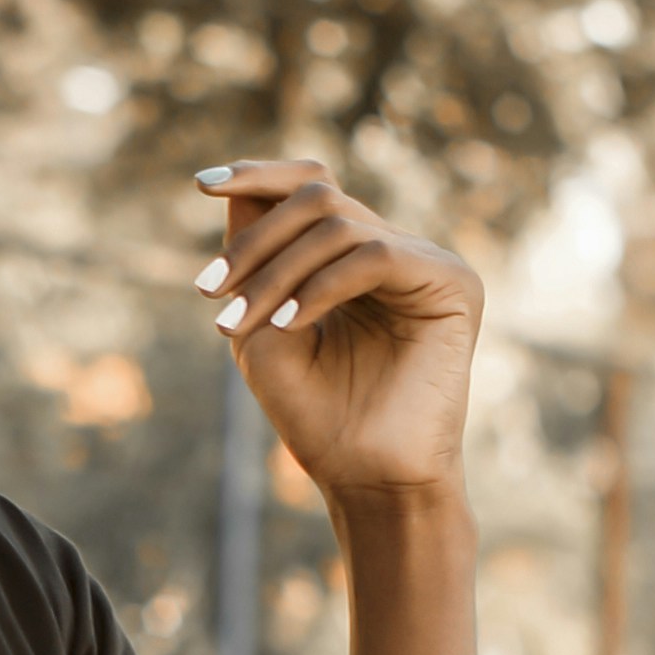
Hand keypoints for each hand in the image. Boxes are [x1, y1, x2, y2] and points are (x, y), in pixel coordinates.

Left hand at [193, 155, 480, 510]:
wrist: (366, 479)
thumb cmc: (316, 416)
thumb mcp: (261, 328)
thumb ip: (253, 259)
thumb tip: (236, 187)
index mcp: (351, 259)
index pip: (312, 187)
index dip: (260, 175)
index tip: (201, 186)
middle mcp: (392, 251)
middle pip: (318, 197)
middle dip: (255, 240)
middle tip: (210, 291)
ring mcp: (426, 264)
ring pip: (337, 225)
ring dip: (276, 272)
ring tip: (239, 324)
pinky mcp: (453, 284)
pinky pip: (375, 255)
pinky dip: (322, 286)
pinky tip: (289, 323)